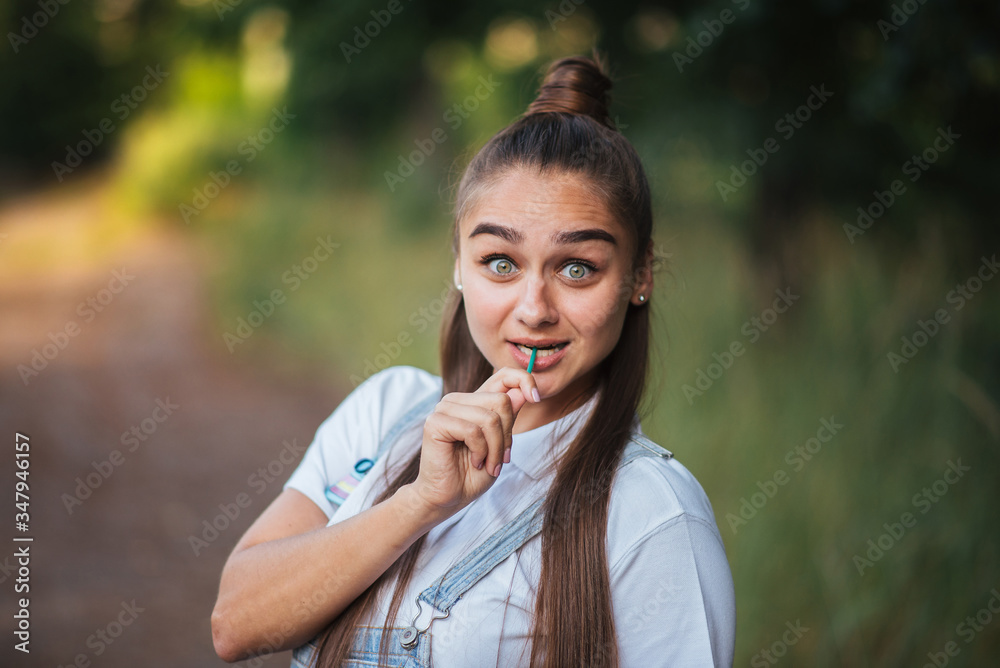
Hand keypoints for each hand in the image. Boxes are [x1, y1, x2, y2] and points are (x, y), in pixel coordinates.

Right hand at [407, 367, 539, 517]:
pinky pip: (473, 430)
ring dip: (495, 448)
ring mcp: (445, 409)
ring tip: (487, 464)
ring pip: (490, 418)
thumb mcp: (501, 443)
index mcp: (475, 401)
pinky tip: (474, 461)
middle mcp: (458, 400)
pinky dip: (481, 451)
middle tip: (500, 458)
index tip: (537, 398)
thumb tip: (524, 392)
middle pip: (502, 400)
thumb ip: (509, 417)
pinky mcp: (435, 423)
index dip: (524, 380)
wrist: (448, 498)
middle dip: (507, 435)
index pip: (503, 375)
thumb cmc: (472, 473)